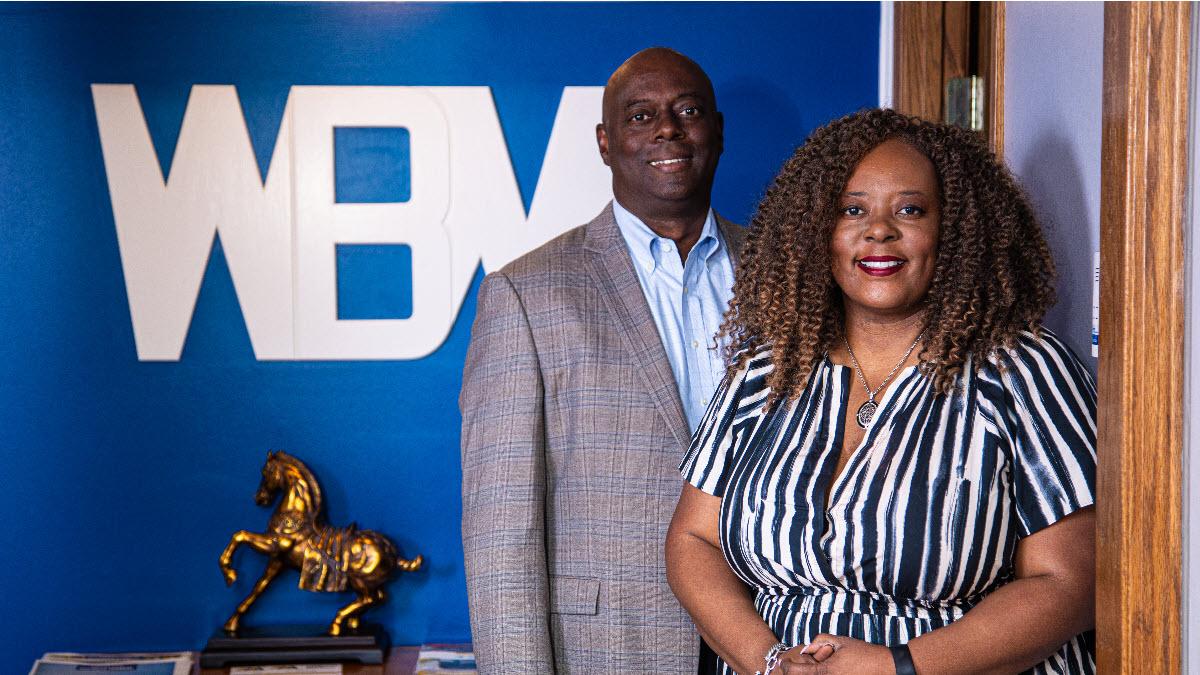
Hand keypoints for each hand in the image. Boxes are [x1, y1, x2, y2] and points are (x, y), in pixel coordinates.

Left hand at [775, 634, 892, 673]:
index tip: (783, 662)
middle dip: (796, 672)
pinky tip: (826, 667)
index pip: (797, 672)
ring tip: (810, 665)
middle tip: (791, 665)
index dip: (786, 667)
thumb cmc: (862, 653)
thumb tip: (805, 649)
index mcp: (827, 671)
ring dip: (809, 673)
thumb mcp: (840, 641)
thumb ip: (819, 642)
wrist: (885, 667)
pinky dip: (820, 674)